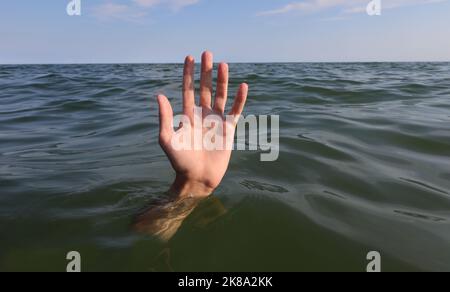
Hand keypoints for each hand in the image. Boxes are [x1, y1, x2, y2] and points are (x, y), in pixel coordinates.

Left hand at [157, 51, 247, 197]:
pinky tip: (242, 86)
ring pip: (221, 95)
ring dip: (222, 80)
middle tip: (207, 53)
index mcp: (188, 115)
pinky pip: (235, 111)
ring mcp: (217, 120)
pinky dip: (239, 99)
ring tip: (223, 64)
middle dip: (206, 71)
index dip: (189, 74)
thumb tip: (160, 95)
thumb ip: (165, 117)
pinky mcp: (229, 129)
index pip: (188, 90)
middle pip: (205, 88)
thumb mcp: (167, 139)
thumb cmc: (180, 161)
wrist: (197, 178)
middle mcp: (203, 114)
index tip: (189, 58)